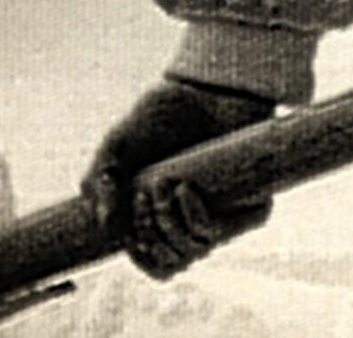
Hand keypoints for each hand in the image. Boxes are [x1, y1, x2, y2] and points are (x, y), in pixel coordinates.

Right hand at [81, 78, 276, 279]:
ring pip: (195, 251)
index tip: (129, 237)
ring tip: (160, 184)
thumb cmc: (162, 116)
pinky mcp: (251, 207)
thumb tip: (103, 225)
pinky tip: (184, 189)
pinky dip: (195, 216)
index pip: (157, 263)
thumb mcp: (120, 145)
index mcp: (167, 215)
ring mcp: (225, 215)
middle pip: (174, 262)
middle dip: (150, 234)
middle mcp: (197, 221)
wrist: (204, 88)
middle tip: (141, 197)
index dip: (142, 258)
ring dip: (168, 222)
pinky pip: (221, 233)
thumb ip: (102, 179)